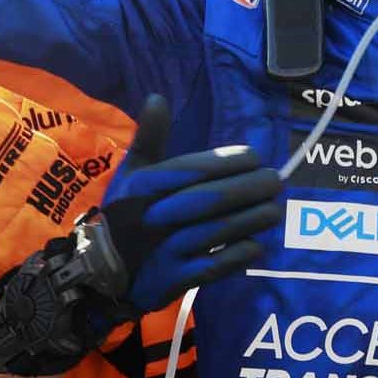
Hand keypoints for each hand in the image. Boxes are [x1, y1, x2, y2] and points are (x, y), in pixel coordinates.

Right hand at [104, 97, 283, 311]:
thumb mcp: (130, 173)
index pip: (194, 169)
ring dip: (251, 219)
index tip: (255, 157)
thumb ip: (150, 137)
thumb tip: (157, 97)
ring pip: (216, 232)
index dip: (229, 162)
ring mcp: (165, 251)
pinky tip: (257, 244)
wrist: (100, 272)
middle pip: (210, 199)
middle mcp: (155, 216)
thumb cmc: (124, 214)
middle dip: (249, 188)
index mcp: (145, 186)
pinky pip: (213, 268)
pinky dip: (237, 255)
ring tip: (275, 210)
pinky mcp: (175, 280)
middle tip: (277, 181)